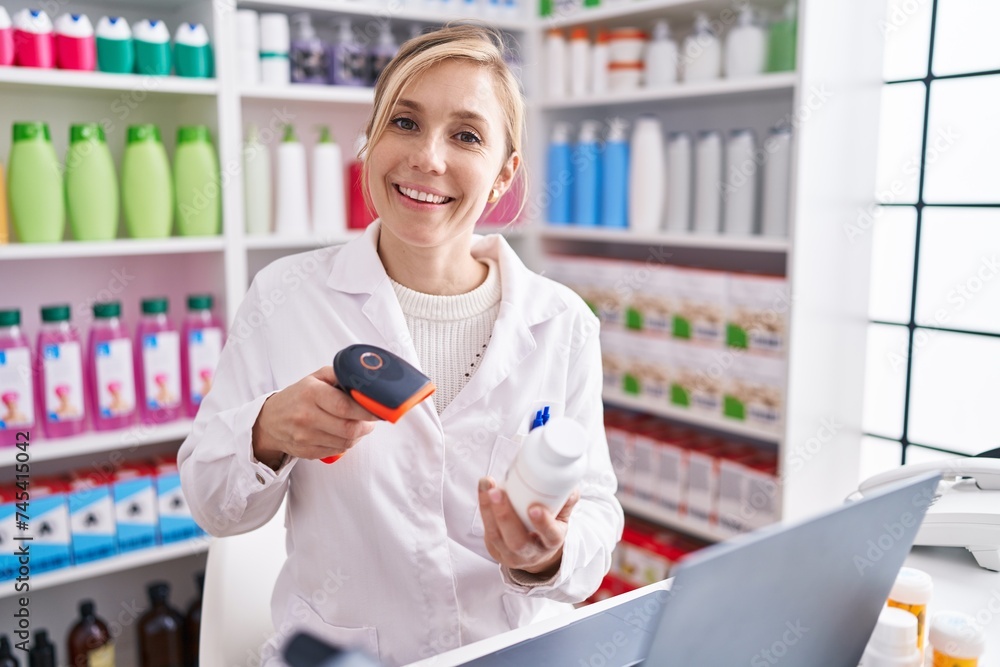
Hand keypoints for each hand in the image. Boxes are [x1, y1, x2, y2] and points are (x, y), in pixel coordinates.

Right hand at [252, 366, 378, 467]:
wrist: (269, 421)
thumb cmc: (298, 396)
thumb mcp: (315, 377)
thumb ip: (340, 374)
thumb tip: (365, 380)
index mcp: (311, 393)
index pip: (345, 406)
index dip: (367, 410)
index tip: (380, 409)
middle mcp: (306, 416)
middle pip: (349, 428)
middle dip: (367, 425)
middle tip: (372, 418)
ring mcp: (306, 437)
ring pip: (346, 442)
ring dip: (360, 435)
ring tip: (360, 424)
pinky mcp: (307, 452)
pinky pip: (338, 451)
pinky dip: (347, 443)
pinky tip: (345, 433)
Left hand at [477, 476, 579, 576]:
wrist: (535, 550)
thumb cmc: (550, 526)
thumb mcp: (562, 515)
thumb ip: (566, 499)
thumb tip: (568, 485)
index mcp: (552, 542)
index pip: (551, 536)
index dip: (543, 524)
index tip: (534, 508)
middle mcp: (532, 553)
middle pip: (517, 541)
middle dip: (505, 516)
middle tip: (497, 492)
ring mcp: (511, 555)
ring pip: (497, 536)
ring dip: (488, 509)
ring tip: (487, 485)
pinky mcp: (495, 550)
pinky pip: (487, 532)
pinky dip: (484, 509)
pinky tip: (483, 490)